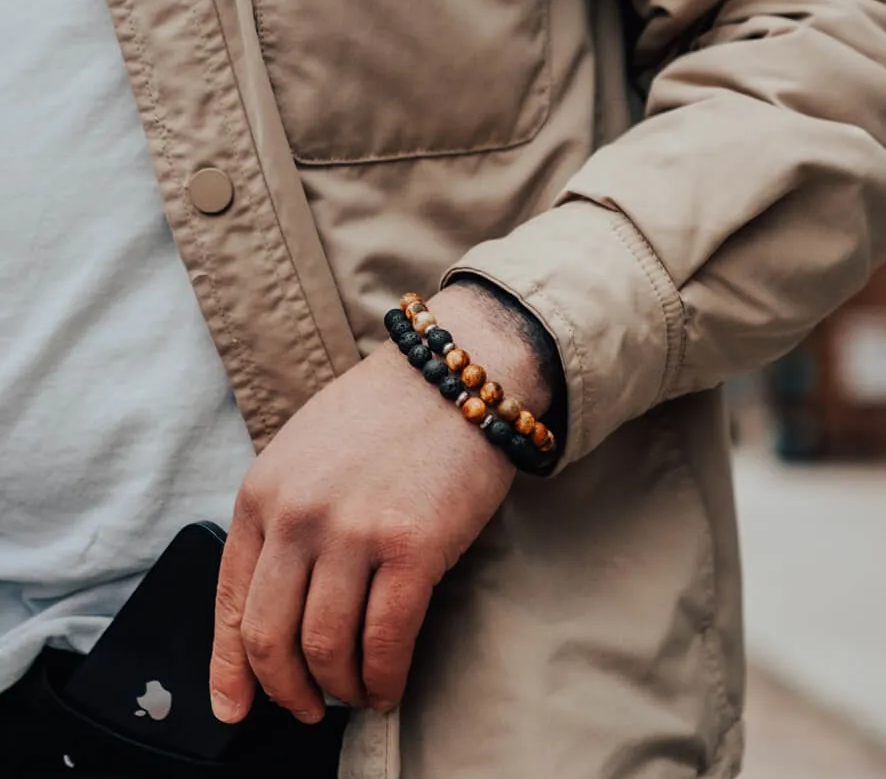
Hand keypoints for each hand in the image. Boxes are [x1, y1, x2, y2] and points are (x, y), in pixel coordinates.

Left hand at [209, 285, 550, 722]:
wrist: (460, 373)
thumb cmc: (388, 411)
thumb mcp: (307, 451)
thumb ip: (282, 516)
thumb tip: (277, 597)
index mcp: (263, 491)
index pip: (231, 602)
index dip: (231, 669)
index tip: (236, 707)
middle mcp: (298, 516)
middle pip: (271, 638)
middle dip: (287, 690)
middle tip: (308, 707)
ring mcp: (353, 532)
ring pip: (327, 649)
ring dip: (340, 688)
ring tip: (359, 692)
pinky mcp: (412, 547)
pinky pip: (386, 641)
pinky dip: (385, 677)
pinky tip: (391, 682)